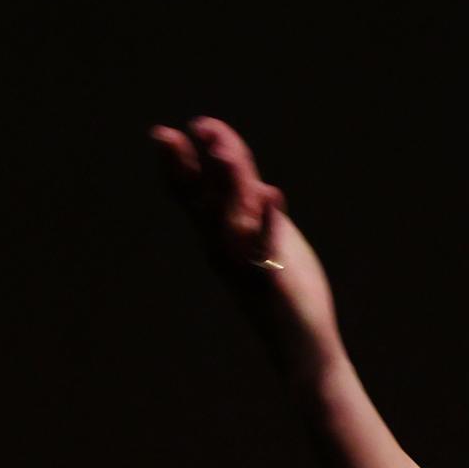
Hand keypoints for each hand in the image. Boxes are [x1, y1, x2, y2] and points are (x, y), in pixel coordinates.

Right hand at [150, 115, 343, 382]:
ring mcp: (246, 264)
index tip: (193, 124)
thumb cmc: (283, 287)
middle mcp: (225, 248)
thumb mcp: (264, 233)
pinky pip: (267, 249)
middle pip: (200, 202)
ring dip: (226, 186)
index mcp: (222, 234)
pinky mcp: (273, 281)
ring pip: (229, 220)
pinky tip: (273, 195)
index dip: (190, 158)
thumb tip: (234, 158)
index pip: (197, 190)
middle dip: (185, 168)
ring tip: (224, 152)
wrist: (300, 343)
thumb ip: (248, 197)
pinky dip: (268, 222)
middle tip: (168, 134)